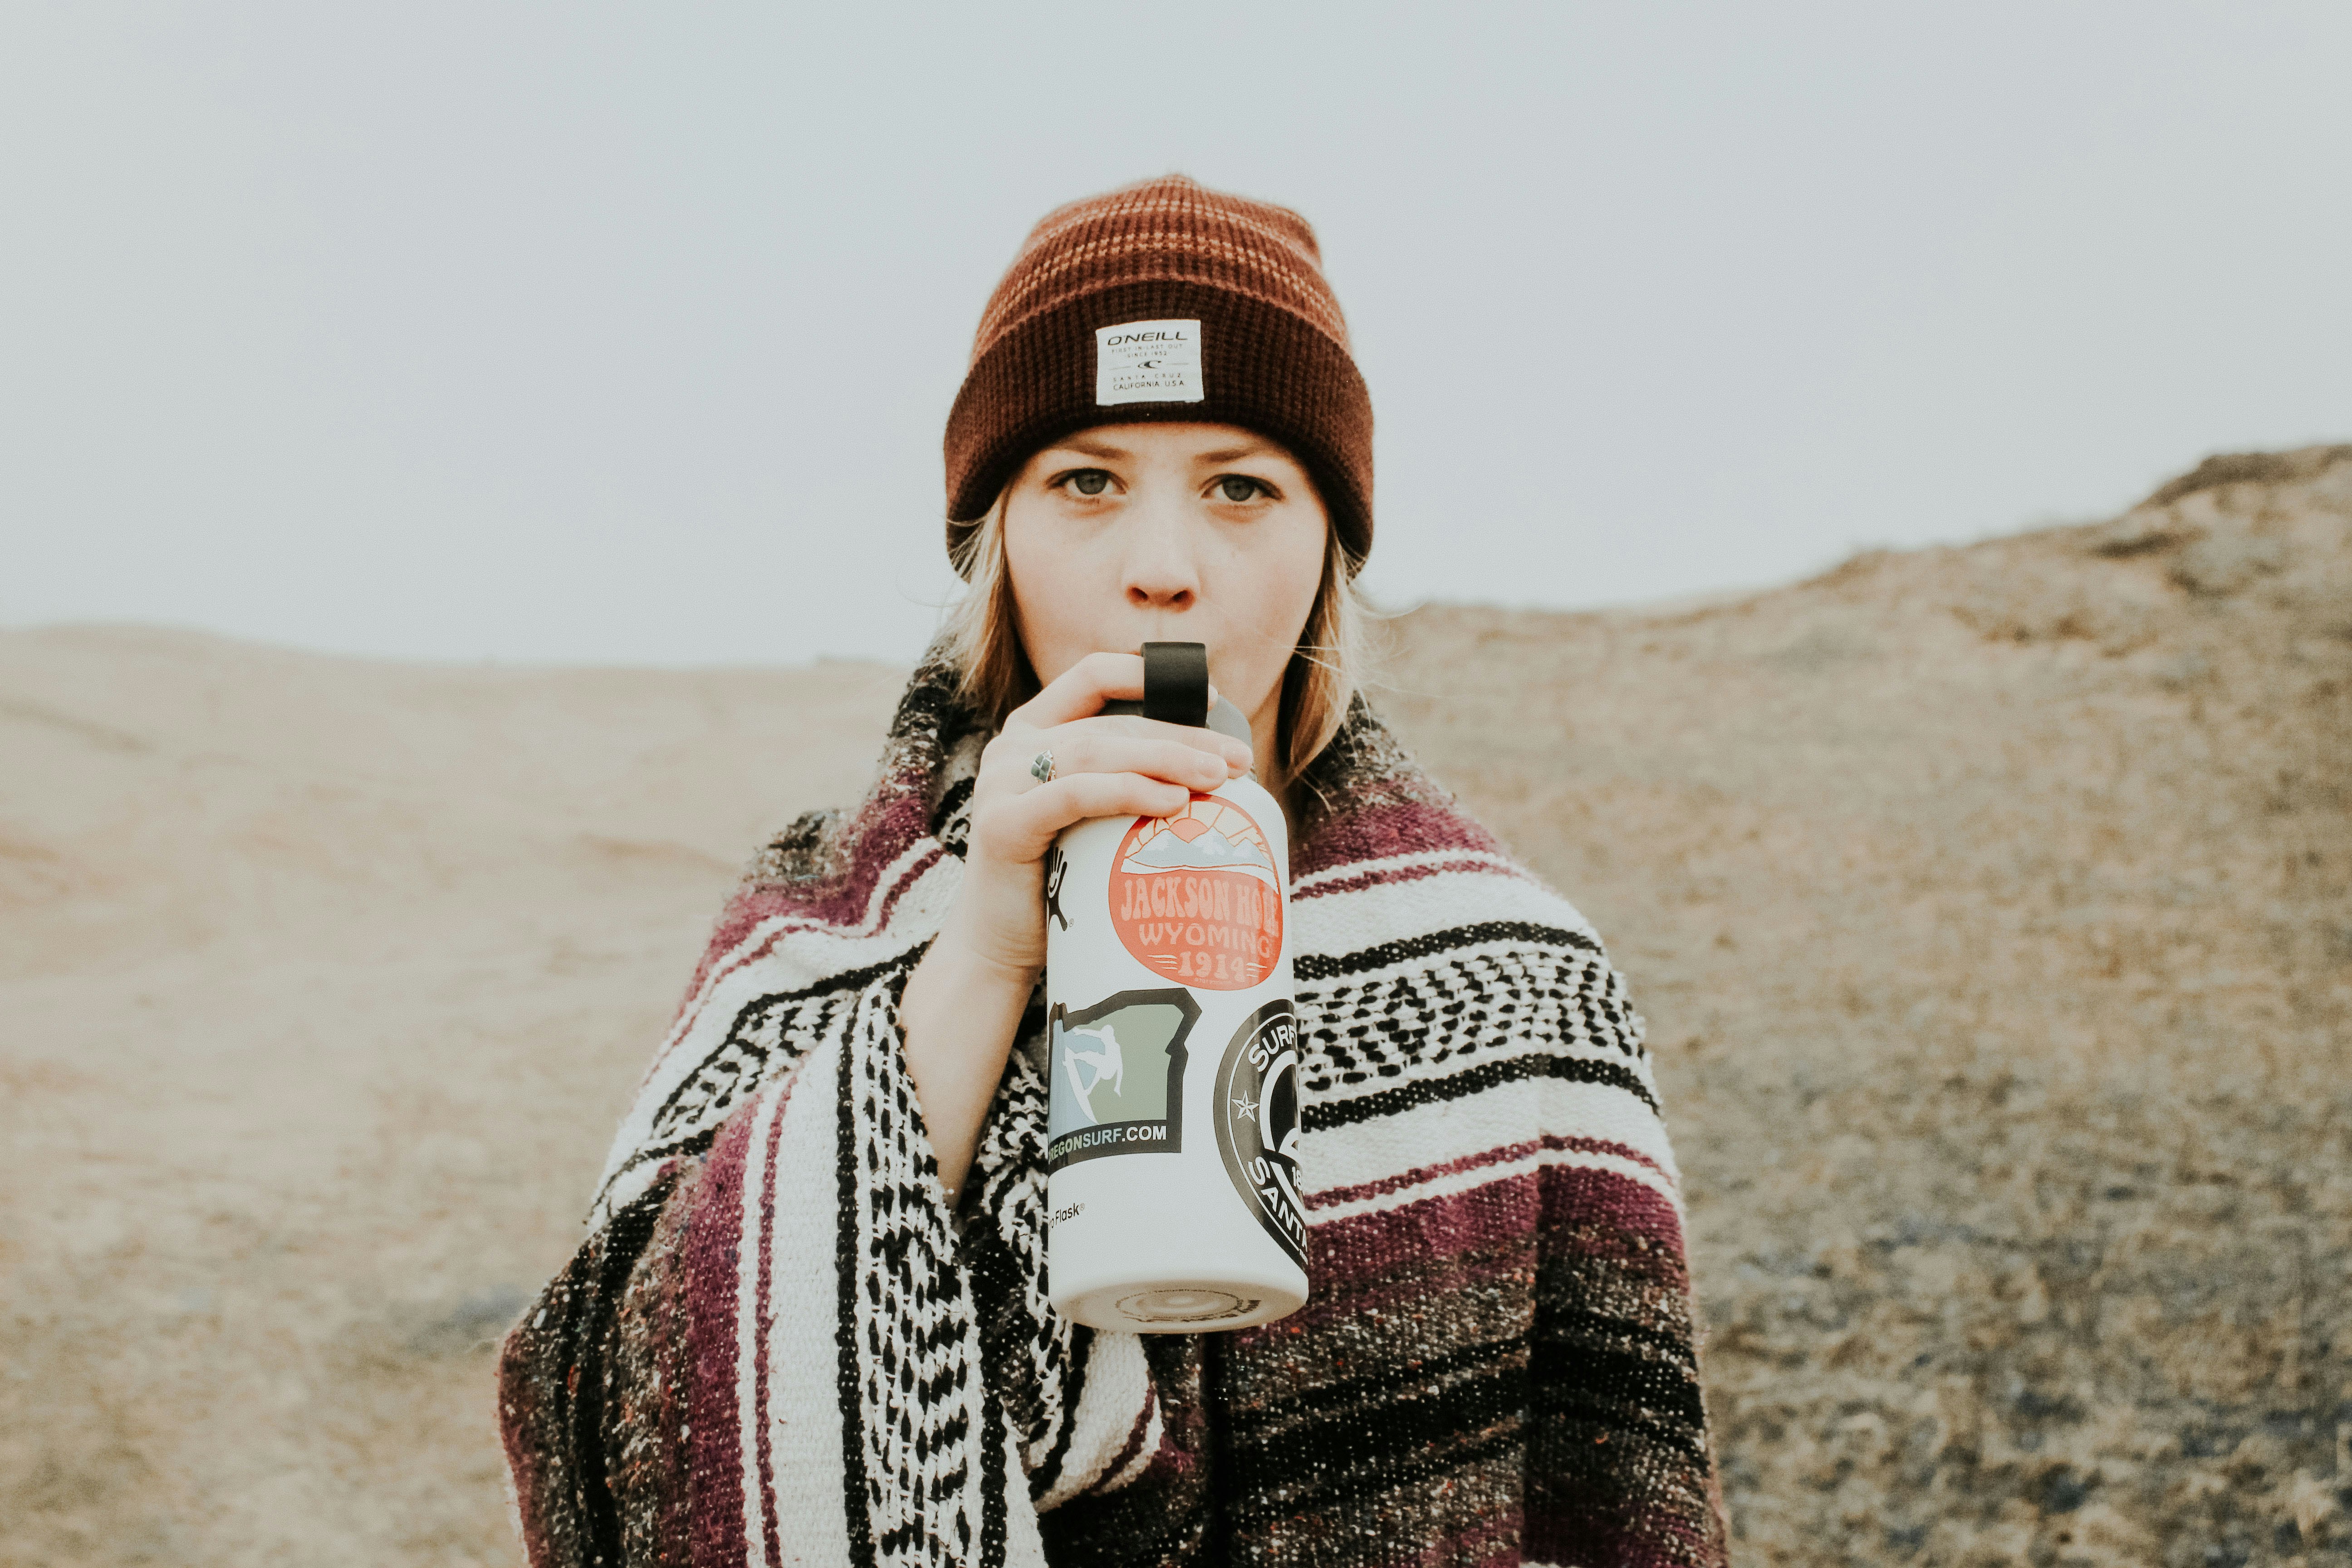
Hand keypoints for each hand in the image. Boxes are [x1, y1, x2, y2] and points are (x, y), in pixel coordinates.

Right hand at [940, 651, 1253, 983]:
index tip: (1212, 698)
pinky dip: (1128, 792)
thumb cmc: (1057, 883)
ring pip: (1097, 752)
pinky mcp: (1003, 824)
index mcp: (1033, 733)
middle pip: (1111, 724)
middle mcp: (1012, 748)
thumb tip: (1214, 770)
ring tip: (1218, 779)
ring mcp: (1002, 783)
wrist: (1000, 949)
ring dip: (1166, 760)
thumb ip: (1125, 781)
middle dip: (1182, 738)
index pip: (1092, 677)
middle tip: (1239, 761)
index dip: (1149, 676)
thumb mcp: (1093, 819)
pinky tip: (1172, 801)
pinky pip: (1075, 794)